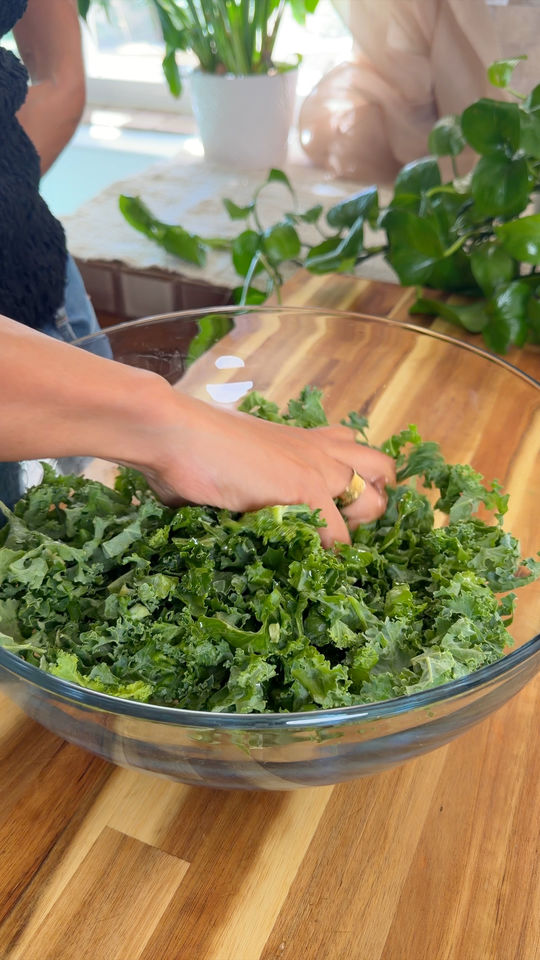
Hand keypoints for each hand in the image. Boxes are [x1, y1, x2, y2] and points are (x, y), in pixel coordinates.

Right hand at [125, 391, 395, 548]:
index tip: (333, 515)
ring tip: (329, 546)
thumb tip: (209, 510)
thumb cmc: (187, 447)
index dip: (351, 487)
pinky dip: (329, 558)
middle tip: (340, 526)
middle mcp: (320, 448)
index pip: (355, 454)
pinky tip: (309, 567)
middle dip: (371, 500)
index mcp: (303, 437)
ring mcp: (319, 468)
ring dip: (358, 527)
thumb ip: (238, 486)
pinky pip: (339, 537)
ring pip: (375, 499)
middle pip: (382, 467)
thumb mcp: (227, 463)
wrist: (175, 432)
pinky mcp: (308, 490)